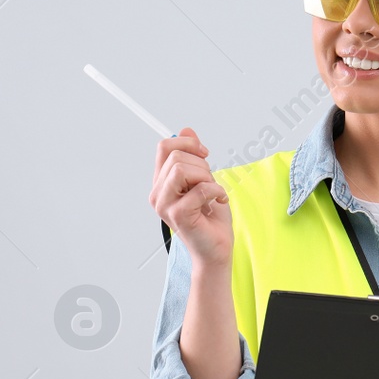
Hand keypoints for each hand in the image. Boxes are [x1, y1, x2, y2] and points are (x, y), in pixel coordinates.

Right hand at [150, 127, 232, 268]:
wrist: (216, 249)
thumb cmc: (211, 218)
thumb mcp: (204, 179)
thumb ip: (194, 156)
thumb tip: (186, 129)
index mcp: (161, 182)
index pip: (164, 147)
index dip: (186, 142)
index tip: (204, 153)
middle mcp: (158, 194)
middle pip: (176, 157)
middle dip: (201, 164)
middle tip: (210, 182)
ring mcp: (166, 205)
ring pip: (183, 170)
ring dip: (207, 177)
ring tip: (212, 192)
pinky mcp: (179, 215)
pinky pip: (200, 189)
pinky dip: (216, 190)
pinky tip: (219, 200)